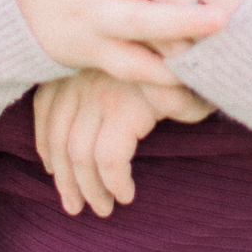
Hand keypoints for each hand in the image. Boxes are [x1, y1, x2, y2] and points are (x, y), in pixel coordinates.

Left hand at [32, 70, 213, 216]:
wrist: (206, 44)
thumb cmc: (169, 57)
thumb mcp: (127, 65)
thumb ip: (102, 85)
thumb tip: (77, 134)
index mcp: (79, 58)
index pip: (45, 105)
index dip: (45, 142)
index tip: (52, 168)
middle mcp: (84, 73)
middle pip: (59, 136)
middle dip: (64, 177)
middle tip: (74, 205)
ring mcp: (103, 91)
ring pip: (79, 155)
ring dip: (88, 189)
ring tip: (103, 207)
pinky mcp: (128, 108)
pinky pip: (109, 160)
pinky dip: (114, 183)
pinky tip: (125, 194)